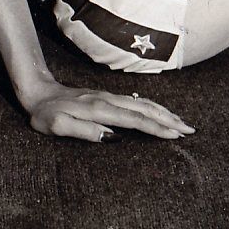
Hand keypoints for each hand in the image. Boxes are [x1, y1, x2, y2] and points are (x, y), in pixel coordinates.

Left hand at [23, 82, 193, 142]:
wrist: (38, 91)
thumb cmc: (45, 114)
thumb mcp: (56, 126)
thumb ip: (82, 131)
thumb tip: (111, 137)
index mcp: (98, 109)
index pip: (133, 119)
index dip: (155, 127)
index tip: (174, 135)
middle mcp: (108, 100)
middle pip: (144, 109)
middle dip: (168, 119)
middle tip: (190, 130)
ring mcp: (109, 96)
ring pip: (142, 103)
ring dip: (164, 112)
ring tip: (182, 123)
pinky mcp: (107, 97)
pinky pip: (136, 101)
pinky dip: (152, 107)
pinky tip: (161, 112)